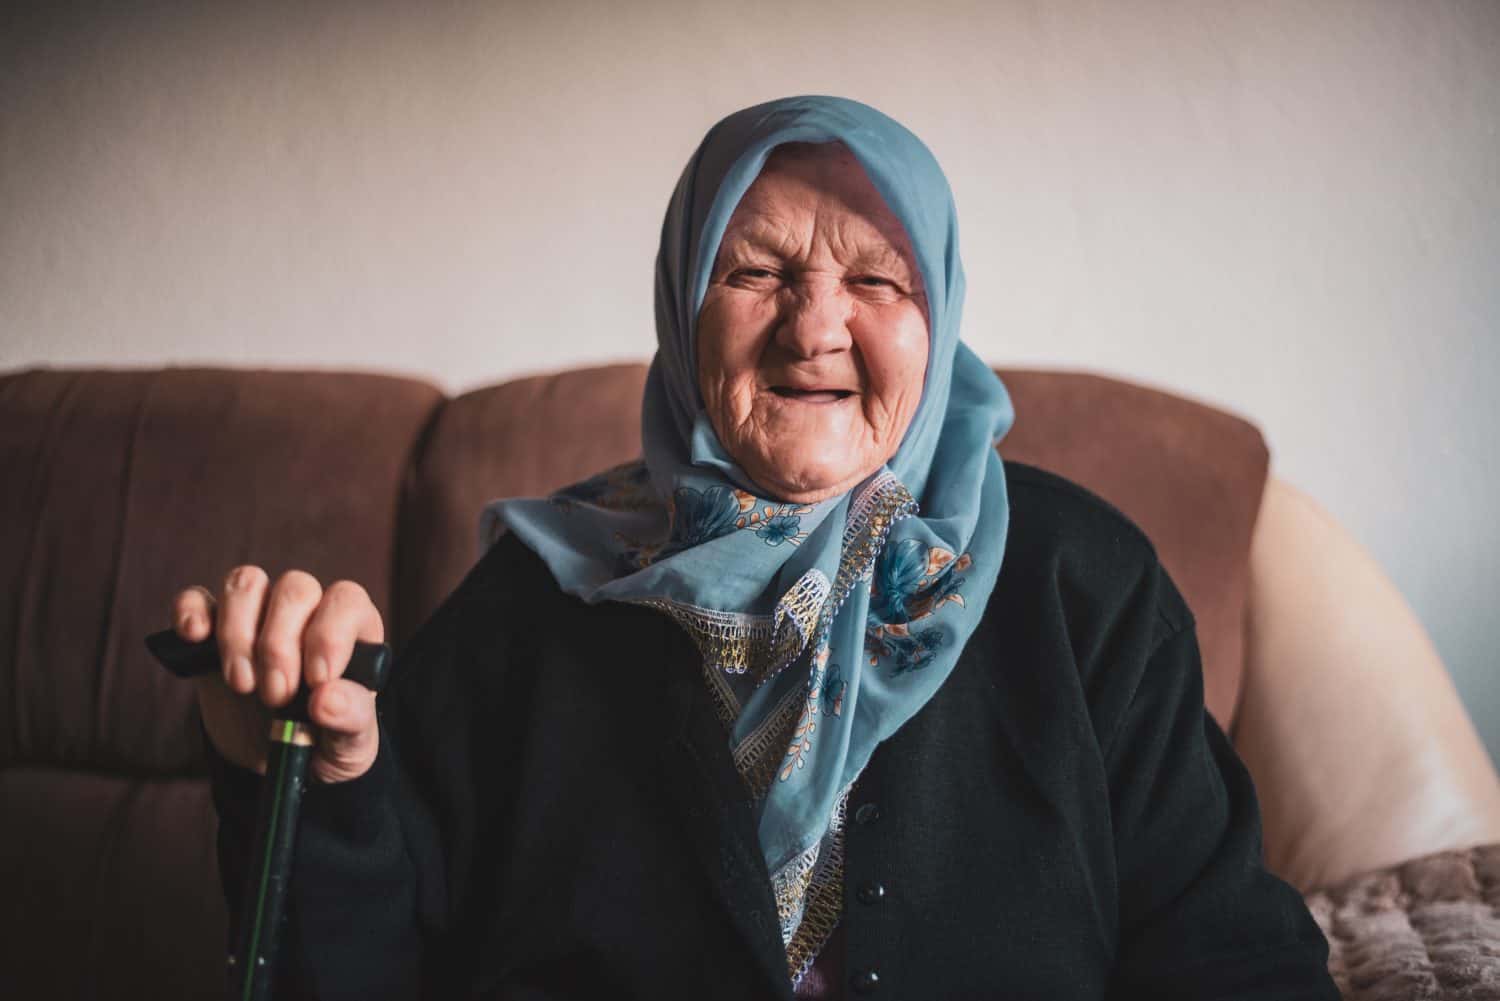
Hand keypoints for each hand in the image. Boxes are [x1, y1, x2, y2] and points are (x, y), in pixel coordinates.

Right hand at [173, 566, 382, 782]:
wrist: (279, 761)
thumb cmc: (327, 742)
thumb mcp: (352, 743)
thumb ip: (351, 718)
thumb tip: (327, 698)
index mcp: (352, 628)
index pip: (345, 600)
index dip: (329, 635)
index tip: (317, 681)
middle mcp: (308, 610)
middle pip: (294, 588)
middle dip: (279, 645)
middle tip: (275, 696)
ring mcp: (259, 615)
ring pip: (248, 583)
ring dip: (237, 633)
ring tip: (240, 684)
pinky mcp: (215, 630)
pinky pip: (198, 598)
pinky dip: (191, 610)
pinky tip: (195, 637)